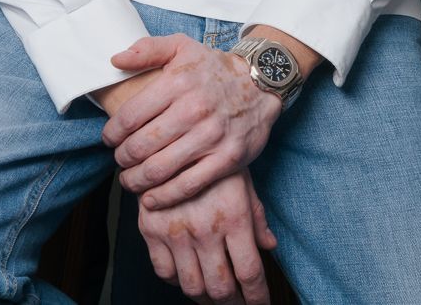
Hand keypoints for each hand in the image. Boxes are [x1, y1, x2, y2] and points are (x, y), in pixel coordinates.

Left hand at [105, 34, 281, 209]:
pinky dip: (163, 197)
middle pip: (141, 146)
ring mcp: (211, 137)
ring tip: (129, 180)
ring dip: (136, 180)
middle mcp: (193, 111)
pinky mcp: (227, 159)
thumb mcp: (181, 47)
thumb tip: (115, 61)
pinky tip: (150, 198)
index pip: (130, 116)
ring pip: (159, 169)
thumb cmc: (215, 68)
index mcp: (177, 84)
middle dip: (122, 158)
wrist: (262, 83)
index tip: (109, 139)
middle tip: (120, 160)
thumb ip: (146, 50)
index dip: (112, 133)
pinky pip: (187, 186)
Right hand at [136, 168, 276, 303]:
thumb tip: (269, 245)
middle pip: (220, 288)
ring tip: (215, 297)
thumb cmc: (212, 155)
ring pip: (191, 286)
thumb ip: (256, 215)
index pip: (250, 273)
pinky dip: (177, 281)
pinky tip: (187, 275)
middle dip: (233, 304)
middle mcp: (205, 228)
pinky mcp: (151, 229)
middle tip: (238, 304)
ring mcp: (175, 231)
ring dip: (205, 299)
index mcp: (233, 216)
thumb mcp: (242, 180)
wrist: (170, 134)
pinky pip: (163, 271)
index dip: (257, 297)